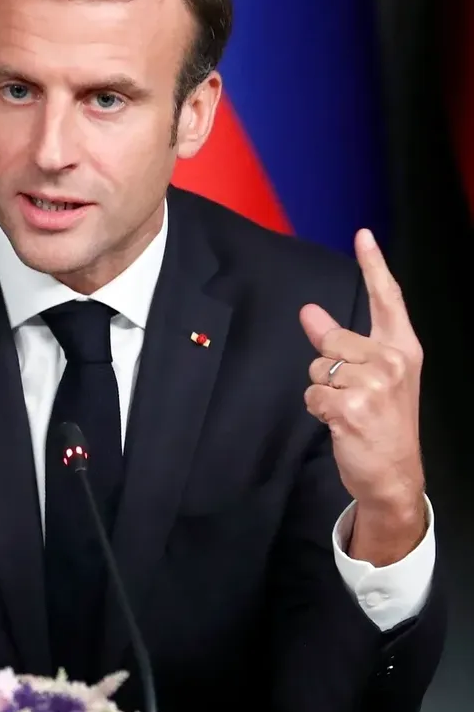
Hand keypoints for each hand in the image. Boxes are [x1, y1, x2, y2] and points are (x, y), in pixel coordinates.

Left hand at [300, 229, 424, 563]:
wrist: (395, 476)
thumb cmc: (383, 424)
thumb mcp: (373, 378)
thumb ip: (343, 343)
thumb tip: (308, 311)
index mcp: (403, 349)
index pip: (388, 299)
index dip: (374, 265)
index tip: (363, 235)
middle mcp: (391, 361)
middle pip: (331, 341)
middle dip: (328, 367)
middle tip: (352, 395)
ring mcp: (372, 384)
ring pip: (317, 369)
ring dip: (322, 391)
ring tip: (348, 411)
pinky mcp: (350, 406)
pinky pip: (311, 394)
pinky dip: (316, 410)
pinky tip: (339, 424)